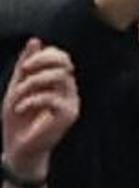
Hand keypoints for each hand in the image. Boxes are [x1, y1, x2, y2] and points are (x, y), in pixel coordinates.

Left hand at [3, 40, 76, 180]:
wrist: (18, 146)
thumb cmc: (18, 118)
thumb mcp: (18, 86)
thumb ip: (25, 65)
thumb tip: (36, 40)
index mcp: (59, 83)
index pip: (61, 56)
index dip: (42, 55)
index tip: (24, 67)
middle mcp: (69, 92)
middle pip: (63, 62)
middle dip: (38, 62)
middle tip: (22, 73)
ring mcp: (71, 104)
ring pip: (58, 77)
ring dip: (32, 82)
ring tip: (18, 95)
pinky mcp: (68, 116)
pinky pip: (50, 97)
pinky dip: (29, 100)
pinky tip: (20, 109)